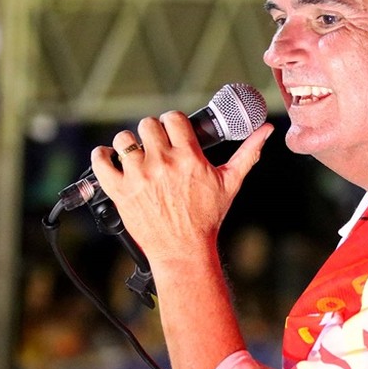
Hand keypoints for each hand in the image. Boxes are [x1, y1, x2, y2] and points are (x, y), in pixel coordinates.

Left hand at [90, 111, 273, 263]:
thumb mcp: (231, 182)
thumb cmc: (207, 217)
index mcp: (188, 158)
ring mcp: (139, 177)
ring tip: (135, 155)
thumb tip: (266, 131)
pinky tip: (110, 159)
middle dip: (152, 133)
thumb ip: (248, 153)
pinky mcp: (120, 191)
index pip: (173, 118)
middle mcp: (162, 164)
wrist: (183, 250)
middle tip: (155, 146)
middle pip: (147, 125)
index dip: (172, 122)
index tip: (172, 131)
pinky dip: (102, 156)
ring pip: (123, 139)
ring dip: (128, 144)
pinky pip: (100, 162)